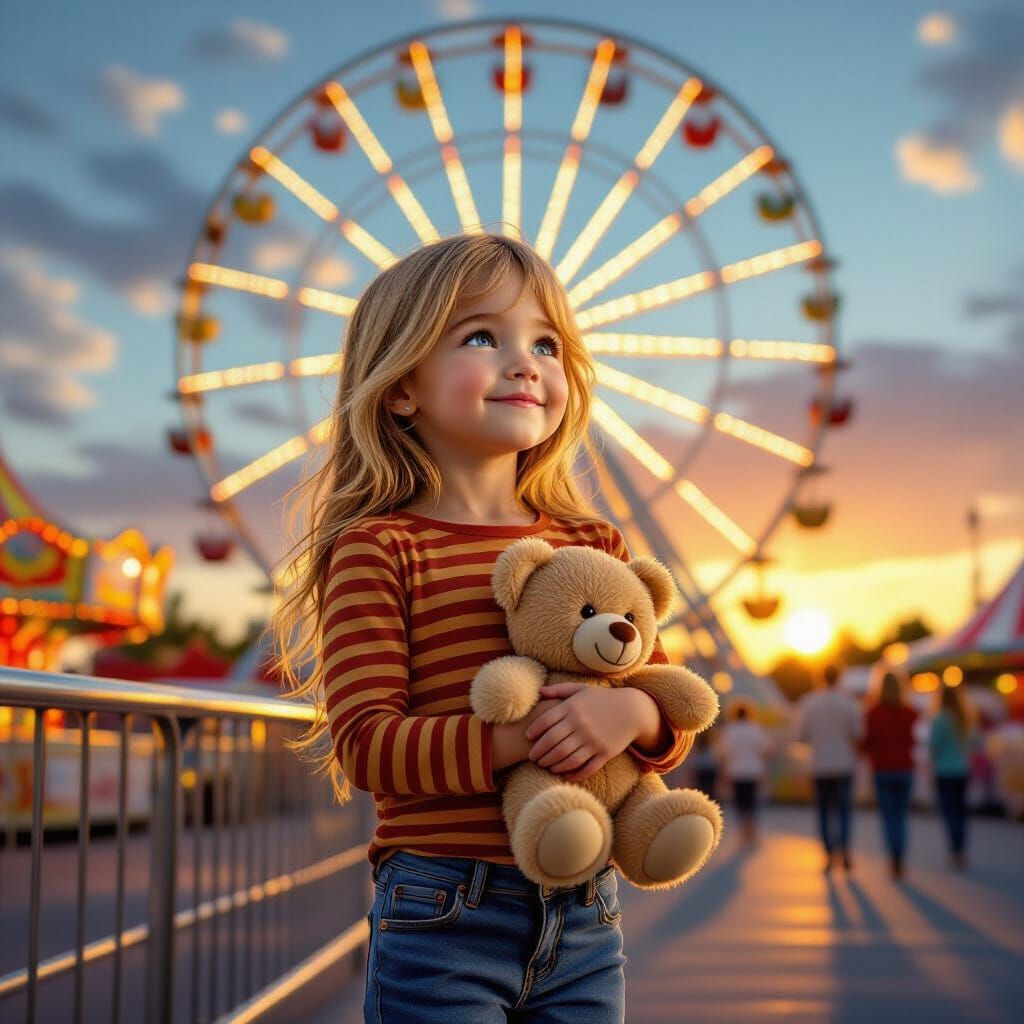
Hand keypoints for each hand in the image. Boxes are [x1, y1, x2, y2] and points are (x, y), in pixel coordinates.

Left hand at [523, 683, 642, 781]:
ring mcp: (593, 740)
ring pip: (566, 757)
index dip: (534, 731)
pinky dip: (573, 773)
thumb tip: (540, 692)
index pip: (546, 721)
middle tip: (532, 757)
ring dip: (552, 764)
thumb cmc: (603, 699)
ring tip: (545, 765)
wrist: (633, 710)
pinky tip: (564, 774)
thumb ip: (559, 690)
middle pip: (553, 742)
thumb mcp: (581, 690)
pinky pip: (585, 767)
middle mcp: (581, 724)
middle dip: (539, 752)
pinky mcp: (604, 753)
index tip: (528, 737)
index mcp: (573, 707)